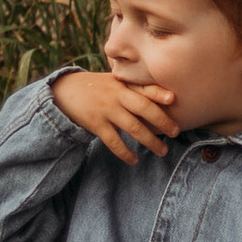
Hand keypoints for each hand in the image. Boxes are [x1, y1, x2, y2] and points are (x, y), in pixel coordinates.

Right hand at [56, 68, 175, 162]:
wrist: (65, 90)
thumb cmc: (98, 87)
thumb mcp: (114, 81)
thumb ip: (134, 87)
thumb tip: (166, 97)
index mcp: (123, 83)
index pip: (144, 87)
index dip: (159, 93)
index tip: (173, 99)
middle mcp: (117, 95)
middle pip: (144, 108)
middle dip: (162, 121)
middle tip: (176, 133)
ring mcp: (107, 110)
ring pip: (133, 127)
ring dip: (150, 141)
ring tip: (163, 151)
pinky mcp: (96, 124)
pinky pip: (114, 142)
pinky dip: (125, 153)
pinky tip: (135, 160)